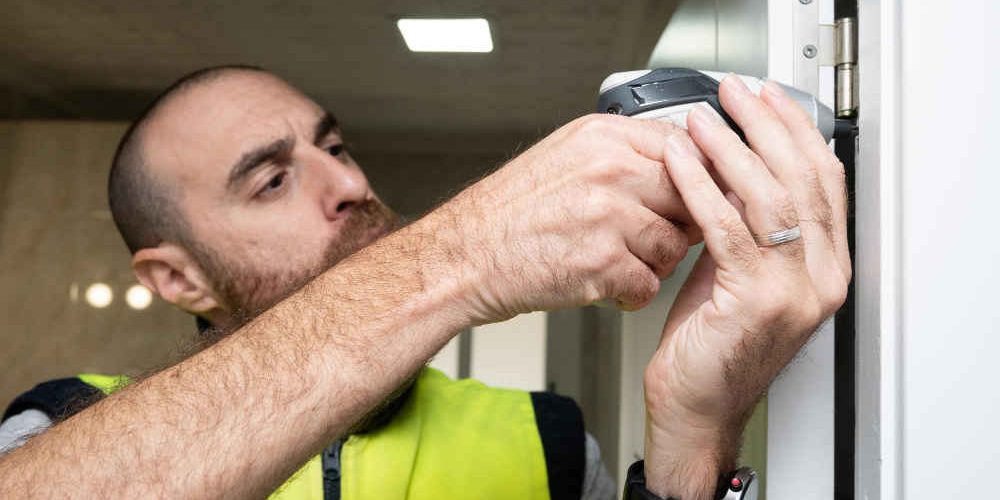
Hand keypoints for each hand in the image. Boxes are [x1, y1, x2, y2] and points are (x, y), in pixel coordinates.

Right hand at [437, 114, 700, 323]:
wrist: (464, 256)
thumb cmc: (508, 213)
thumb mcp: (563, 156)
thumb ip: (619, 154)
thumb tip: (673, 164)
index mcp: (602, 137)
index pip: (684, 147)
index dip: (697, 178)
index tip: (696, 196)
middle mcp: (610, 170)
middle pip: (689, 195)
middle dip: (681, 222)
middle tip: (658, 236)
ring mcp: (609, 217)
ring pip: (675, 244)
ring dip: (656, 263)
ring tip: (624, 264)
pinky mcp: (604, 264)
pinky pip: (650, 284)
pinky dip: (632, 294)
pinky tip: (609, 287)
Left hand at [642, 76, 850, 498]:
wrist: (695, 408)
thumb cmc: (711, 344)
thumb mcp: (739, 271)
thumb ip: (749, 224)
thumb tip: (733, 162)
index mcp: (826, 267)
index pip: (824, 181)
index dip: (797, 132)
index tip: (768, 99)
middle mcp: (821, 277)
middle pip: (802, 179)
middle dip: (765, 127)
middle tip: (734, 95)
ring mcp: (794, 290)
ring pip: (769, 198)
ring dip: (731, 151)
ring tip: (701, 121)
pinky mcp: (755, 299)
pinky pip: (727, 227)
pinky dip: (701, 187)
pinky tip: (681, 162)